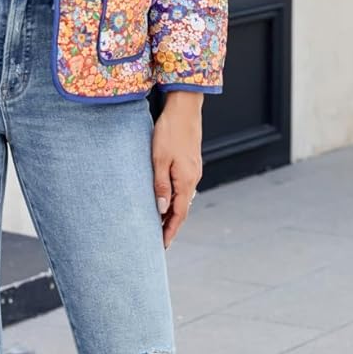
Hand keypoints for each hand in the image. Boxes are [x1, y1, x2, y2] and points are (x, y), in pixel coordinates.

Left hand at [152, 93, 202, 248]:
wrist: (184, 108)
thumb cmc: (170, 131)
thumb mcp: (159, 158)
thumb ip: (160, 184)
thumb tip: (161, 209)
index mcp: (186, 180)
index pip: (179, 214)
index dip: (170, 231)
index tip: (162, 246)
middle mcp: (193, 178)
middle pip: (183, 208)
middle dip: (171, 225)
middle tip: (159, 240)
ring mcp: (193, 169)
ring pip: (183, 198)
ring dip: (172, 211)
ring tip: (159, 223)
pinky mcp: (190, 162)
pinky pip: (183, 187)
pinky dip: (175, 197)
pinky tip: (166, 198)